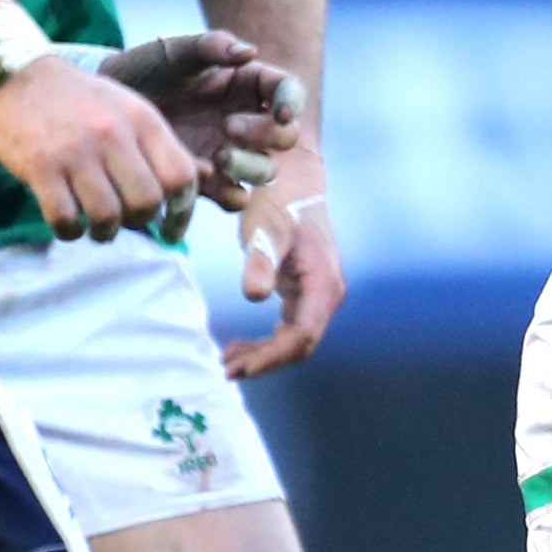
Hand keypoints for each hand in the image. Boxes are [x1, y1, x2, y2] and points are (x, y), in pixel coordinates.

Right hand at [0, 56, 202, 242]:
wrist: (18, 77)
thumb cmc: (83, 101)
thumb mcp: (131, 110)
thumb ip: (160, 146)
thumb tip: (204, 181)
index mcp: (143, 120)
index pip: (181, 177)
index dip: (183, 211)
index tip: (172, 229)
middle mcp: (113, 135)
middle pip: (147, 201)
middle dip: (141, 221)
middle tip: (129, 221)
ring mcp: (74, 151)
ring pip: (107, 215)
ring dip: (105, 232)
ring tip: (99, 228)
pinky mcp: (39, 167)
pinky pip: (64, 217)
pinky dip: (69, 231)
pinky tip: (69, 226)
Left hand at [96, 31, 298, 202]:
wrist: (105, 109)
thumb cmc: (146, 71)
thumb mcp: (175, 52)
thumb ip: (211, 46)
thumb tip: (250, 51)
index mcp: (250, 85)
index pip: (288, 91)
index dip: (292, 102)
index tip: (281, 112)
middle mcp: (250, 121)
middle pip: (283, 137)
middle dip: (264, 135)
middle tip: (229, 127)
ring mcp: (232, 152)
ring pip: (265, 171)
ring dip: (249, 167)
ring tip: (218, 157)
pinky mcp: (211, 182)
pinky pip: (234, 197)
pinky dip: (224, 192)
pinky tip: (199, 179)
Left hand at [227, 140, 346, 378]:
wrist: (294, 182)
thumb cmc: (280, 203)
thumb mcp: (266, 229)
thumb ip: (260, 261)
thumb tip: (253, 295)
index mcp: (324, 284)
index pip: (302, 336)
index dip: (271, 356)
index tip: (238, 367)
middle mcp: (327, 295)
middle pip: (300, 345)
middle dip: (264, 361)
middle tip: (225, 369)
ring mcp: (318, 295)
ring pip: (295, 341)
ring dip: (263, 354)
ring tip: (227, 359)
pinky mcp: (305, 293)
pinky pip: (289, 329)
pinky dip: (266, 342)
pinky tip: (240, 343)